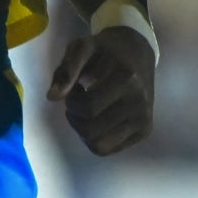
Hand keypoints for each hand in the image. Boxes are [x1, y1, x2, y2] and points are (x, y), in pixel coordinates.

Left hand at [49, 27, 155, 154]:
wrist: (138, 50)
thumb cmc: (105, 50)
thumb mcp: (82, 48)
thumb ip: (66, 70)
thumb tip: (52, 97)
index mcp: (126, 78)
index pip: (88, 107)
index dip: (72, 102)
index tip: (74, 89)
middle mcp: (139, 101)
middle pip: (91, 130)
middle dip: (75, 118)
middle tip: (78, 101)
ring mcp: (144, 118)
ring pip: (99, 146)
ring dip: (83, 131)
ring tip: (87, 111)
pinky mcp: (145, 130)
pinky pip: (109, 149)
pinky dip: (96, 138)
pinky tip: (99, 119)